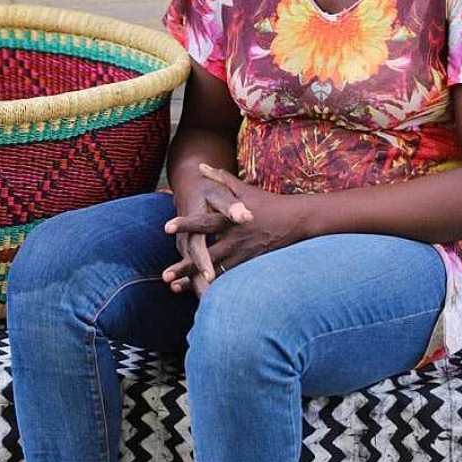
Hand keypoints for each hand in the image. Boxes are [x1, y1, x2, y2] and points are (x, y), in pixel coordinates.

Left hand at [164, 165, 310, 290]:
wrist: (296, 221)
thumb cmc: (268, 203)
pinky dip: (214, 287)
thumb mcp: (244, 188)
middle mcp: (235, 239)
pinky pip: (230, 279)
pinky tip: (198, 295)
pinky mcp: (251, 266)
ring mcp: (244, 255)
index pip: (204, 222)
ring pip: (216, 271)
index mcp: (230, 219)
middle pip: (206, 254)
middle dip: (185, 266)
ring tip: (174, 289)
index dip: (186, 225)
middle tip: (165, 276)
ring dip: (195, 281)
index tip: (166, 228)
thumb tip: (200, 166)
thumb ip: (220, 178)